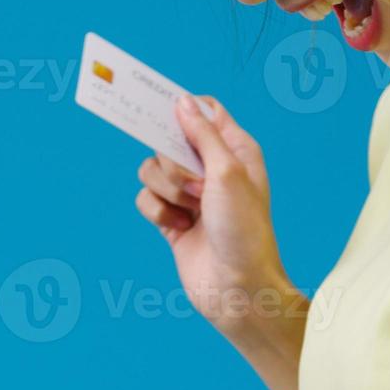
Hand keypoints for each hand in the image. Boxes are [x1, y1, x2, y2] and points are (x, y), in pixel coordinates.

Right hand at [135, 96, 291, 335]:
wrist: (237, 288)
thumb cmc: (244, 230)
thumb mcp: (228, 172)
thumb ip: (202, 134)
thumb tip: (182, 101)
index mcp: (234, 149)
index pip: (203, 111)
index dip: (181, 108)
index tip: (158, 107)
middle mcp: (211, 168)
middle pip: (168, 140)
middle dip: (173, 163)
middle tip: (195, 186)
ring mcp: (189, 194)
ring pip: (151, 170)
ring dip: (166, 190)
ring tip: (191, 212)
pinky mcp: (171, 219)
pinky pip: (145, 199)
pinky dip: (157, 213)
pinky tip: (179, 228)